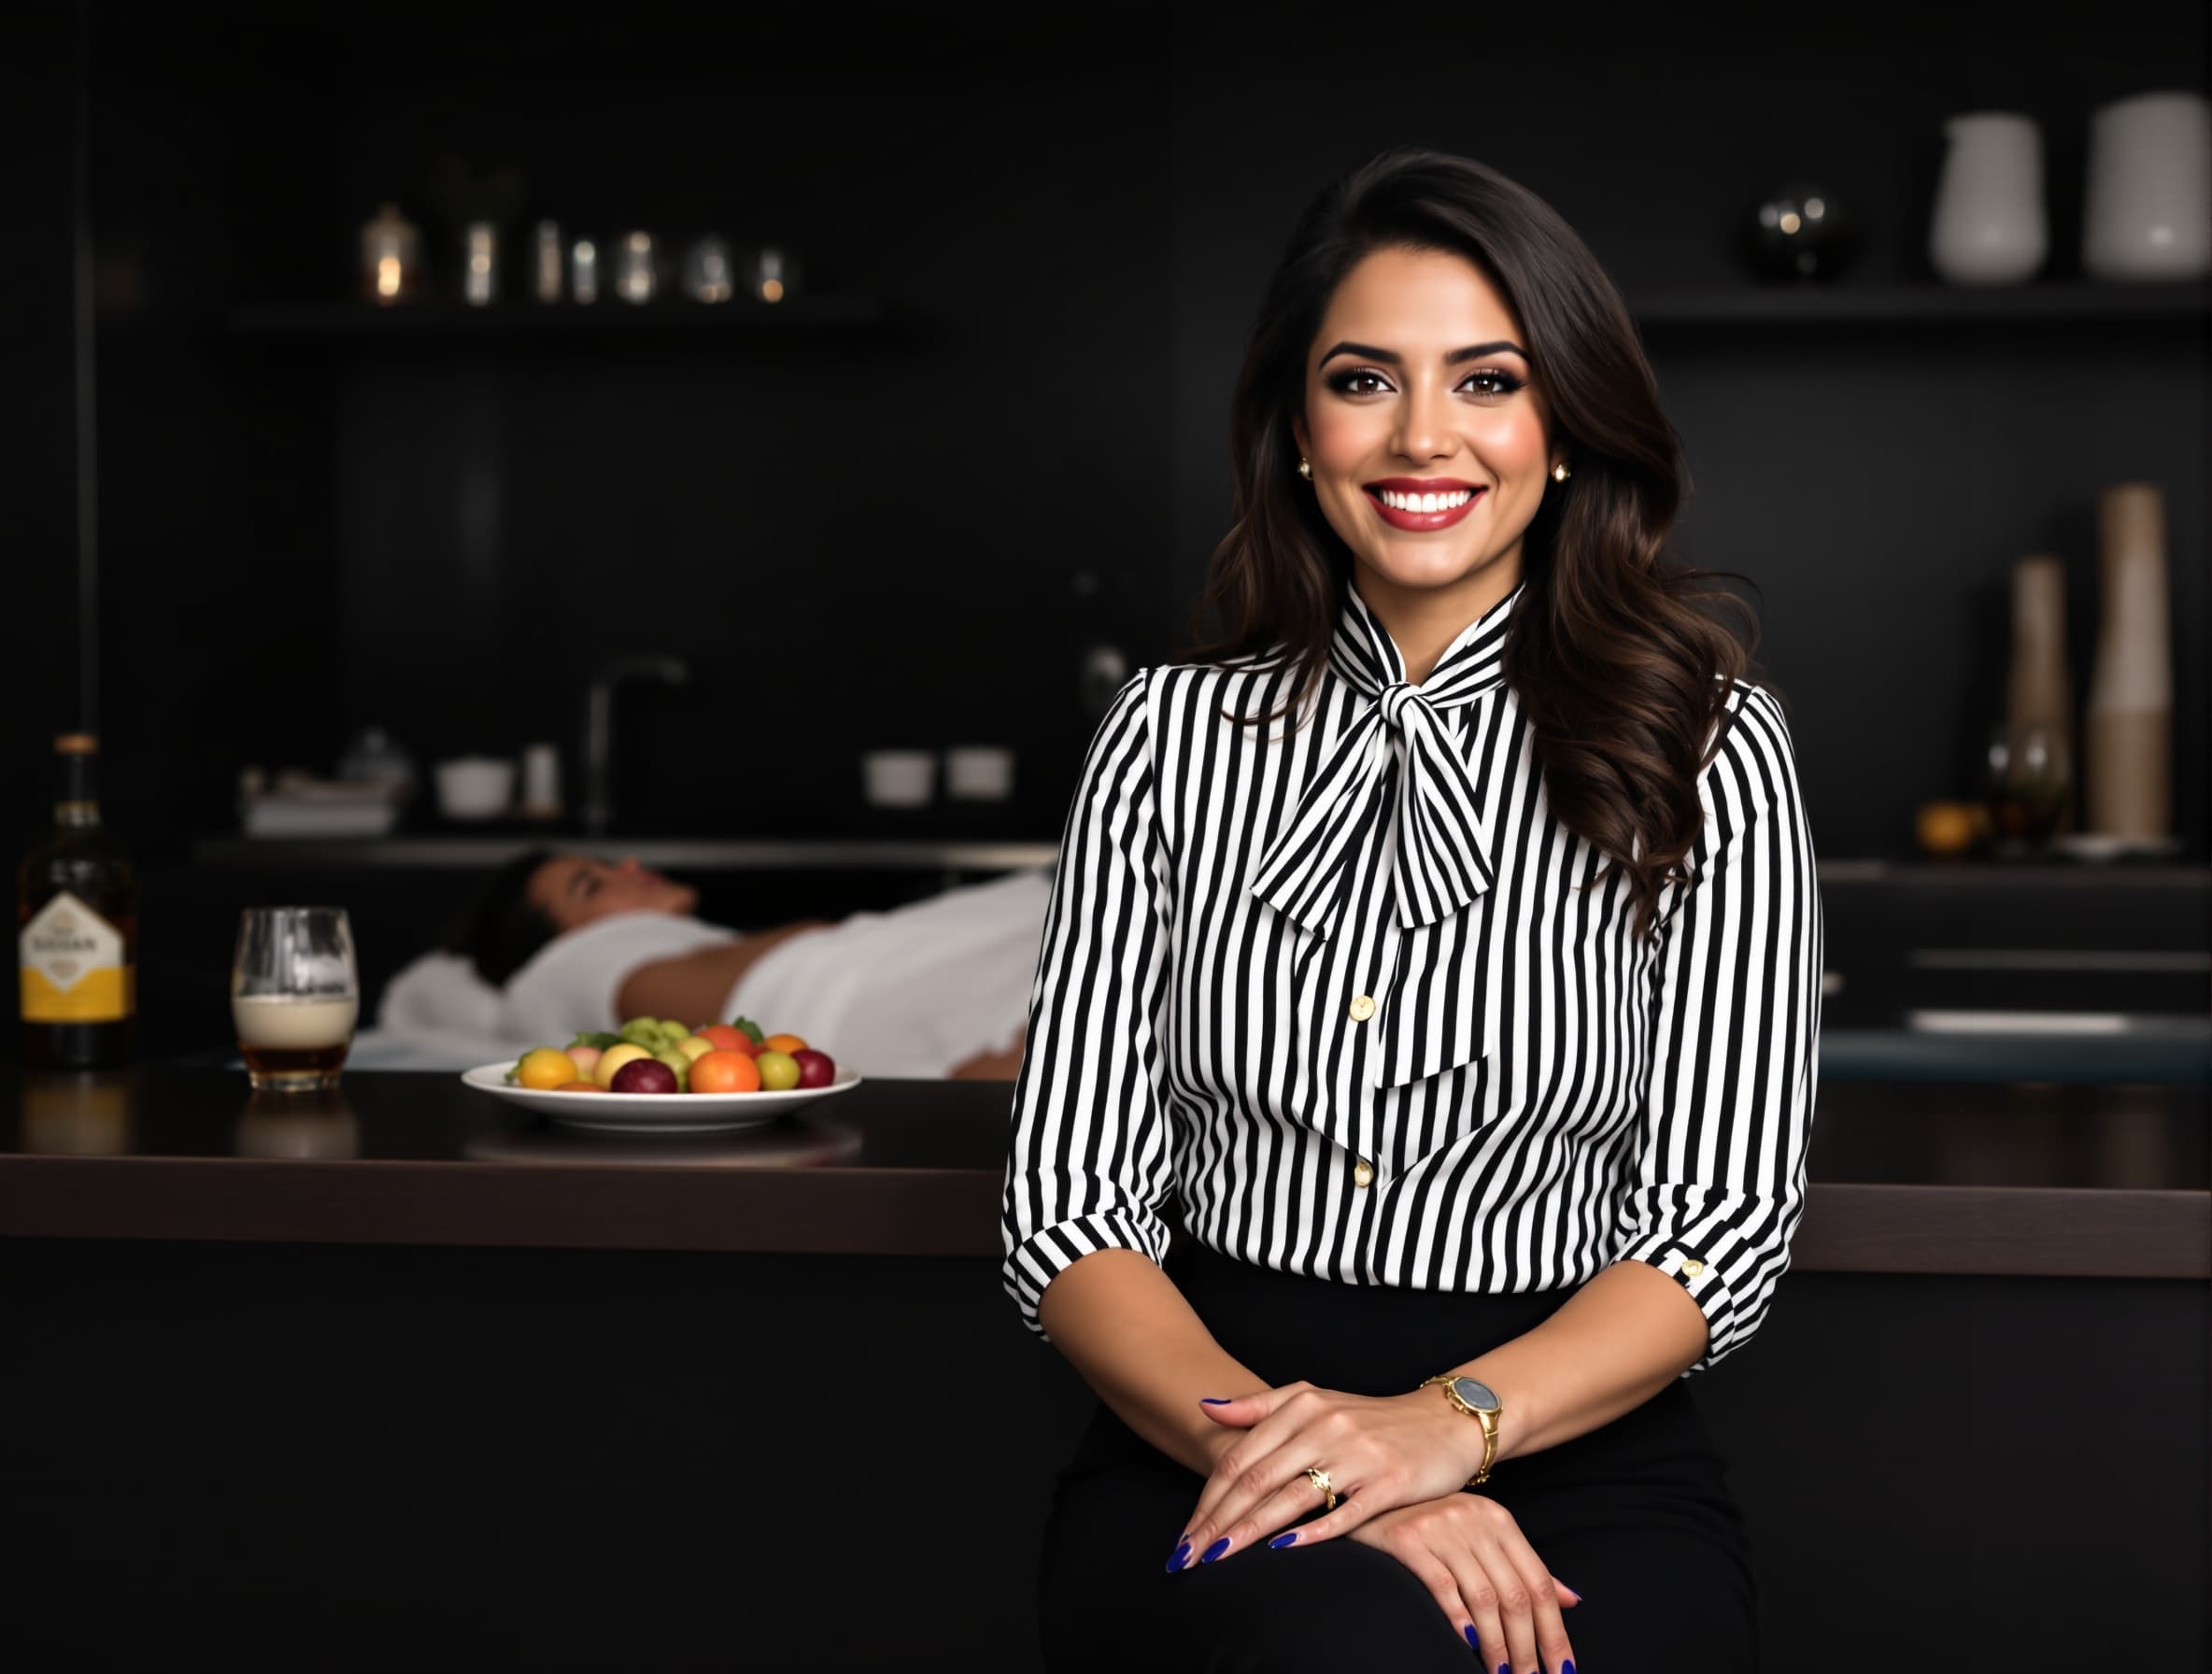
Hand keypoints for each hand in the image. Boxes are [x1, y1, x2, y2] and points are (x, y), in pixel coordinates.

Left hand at [1171, 1380, 1491, 1565]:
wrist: (1443, 1422)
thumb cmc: (1370, 1418)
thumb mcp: (1315, 1399)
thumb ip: (1261, 1405)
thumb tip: (1207, 1407)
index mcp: (1303, 1405)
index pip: (1242, 1458)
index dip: (1208, 1498)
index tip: (1185, 1534)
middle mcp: (1326, 1426)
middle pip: (1258, 1479)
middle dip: (1218, 1521)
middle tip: (1188, 1555)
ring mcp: (1358, 1454)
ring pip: (1292, 1497)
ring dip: (1250, 1531)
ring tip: (1219, 1557)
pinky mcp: (1389, 1482)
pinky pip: (1344, 1512)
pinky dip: (1311, 1531)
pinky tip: (1282, 1548)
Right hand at [1349, 1495, 1579, 1672]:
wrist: (1372, 1495)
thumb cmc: (1431, 1524)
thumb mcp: (1483, 1536)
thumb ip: (1523, 1568)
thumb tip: (1572, 1600)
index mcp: (1499, 1521)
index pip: (1538, 1583)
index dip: (1554, 1631)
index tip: (1562, 1669)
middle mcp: (1475, 1520)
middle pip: (1515, 1596)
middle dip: (1526, 1648)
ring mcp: (1441, 1528)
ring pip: (1484, 1598)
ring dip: (1496, 1645)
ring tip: (1500, 1673)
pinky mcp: (1409, 1539)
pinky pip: (1442, 1586)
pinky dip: (1459, 1619)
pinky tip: (1468, 1645)